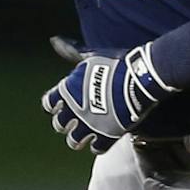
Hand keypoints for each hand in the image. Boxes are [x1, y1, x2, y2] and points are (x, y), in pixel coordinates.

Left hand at [40, 43, 167, 152]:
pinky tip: (103, 138)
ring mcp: (89, 124)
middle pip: (59, 125)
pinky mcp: (107, 135)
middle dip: (66, 124)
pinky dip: (98, 146)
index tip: (62, 104)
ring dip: (78, 138)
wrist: (141, 77)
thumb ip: (70, 52)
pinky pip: (96, 149)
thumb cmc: (115, 63)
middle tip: (77, 120)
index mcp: (67, 90)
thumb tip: (55, 40)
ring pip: (74, 141)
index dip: (54, 105)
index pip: (48, 104)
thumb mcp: (90, 56)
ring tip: (87, 135)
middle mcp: (74, 109)